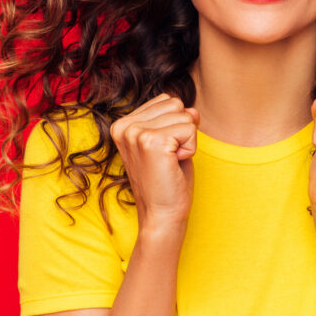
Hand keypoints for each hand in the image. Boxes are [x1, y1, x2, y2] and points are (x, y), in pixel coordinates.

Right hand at [108, 93, 199, 225]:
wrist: (162, 215)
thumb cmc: (167, 181)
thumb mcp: (170, 142)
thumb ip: (177, 120)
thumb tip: (193, 110)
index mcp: (122, 124)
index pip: (166, 100)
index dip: (175, 125)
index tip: (163, 151)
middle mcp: (124, 126)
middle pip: (175, 104)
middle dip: (182, 131)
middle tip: (168, 159)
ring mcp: (136, 133)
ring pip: (185, 115)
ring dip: (187, 141)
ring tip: (170, 162)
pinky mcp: (152, 142)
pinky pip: (190, 129)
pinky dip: (190, 149)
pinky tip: (174, 165)